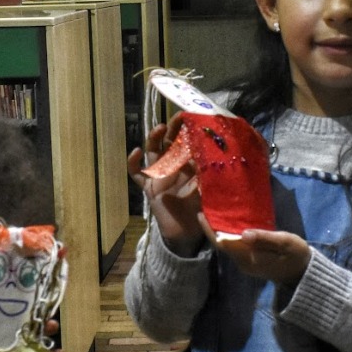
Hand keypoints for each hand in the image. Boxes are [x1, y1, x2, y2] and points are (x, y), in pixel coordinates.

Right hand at [128, 117, 203, 256]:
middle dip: (173, 128)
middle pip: (170, 141)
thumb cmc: (199, 211)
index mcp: (189, 165)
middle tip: (178, 118)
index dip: (190, 130)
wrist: (186, 233)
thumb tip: (217, 162)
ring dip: (154, 138)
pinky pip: (137, 173)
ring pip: (153, 151)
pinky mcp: (148, 187)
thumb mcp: (208, 191)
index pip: (188, 142)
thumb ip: (211, 177)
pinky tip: (135, 152)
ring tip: (160, 128)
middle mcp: (173, 166)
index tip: (195, 119)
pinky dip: (133, 162)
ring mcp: (159, 175)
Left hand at [205, 217, 310, 286]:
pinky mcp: (249, 261)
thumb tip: (243, 233)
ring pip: (226, 245)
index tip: (202, 213)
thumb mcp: (284, 243)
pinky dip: (228, 234)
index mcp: (248, 257)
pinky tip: (229, 223)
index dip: (210, 229)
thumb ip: (264, 238)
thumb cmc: (295, 255)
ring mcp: (245, 263)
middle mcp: (242, 262)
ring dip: (219, 230)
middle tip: (206, 208)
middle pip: (221, 244)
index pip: (222, 243)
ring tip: (214, 212)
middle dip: (211, 228)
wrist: (302, 273)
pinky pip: (233, 246)